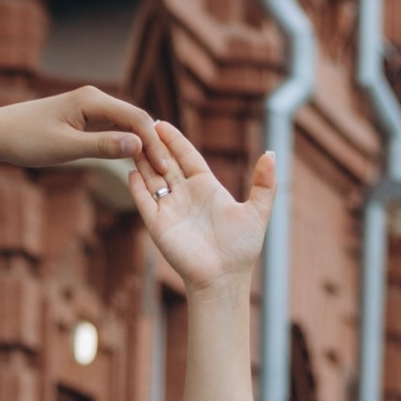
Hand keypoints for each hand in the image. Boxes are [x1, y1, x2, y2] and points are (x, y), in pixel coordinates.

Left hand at [0, 87, 150, 180]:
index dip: (154, 144)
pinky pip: (113, 127)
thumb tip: (138, 145)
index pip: (137, 118)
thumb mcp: (65, 148)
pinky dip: (126, 142)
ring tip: (156, 169)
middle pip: (136, 119)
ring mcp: (89, 106)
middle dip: (153, 144)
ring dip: (142, 144)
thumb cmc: (26, 139)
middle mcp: (94, 97)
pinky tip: (134, 159)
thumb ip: (102, 146)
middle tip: (166, 173)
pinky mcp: (82, 116)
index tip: (164, 169)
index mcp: (92, 100)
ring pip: (126, 123)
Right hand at [126, 119, 275, 297]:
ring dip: (142, 160)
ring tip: (131, 141)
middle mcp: (185, 195)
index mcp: (207, 187)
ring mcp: (170, 209)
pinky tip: (129, 171)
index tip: (162, 123)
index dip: (174, 140)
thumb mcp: (258, 211)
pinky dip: (135, 187)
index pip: (187, 156)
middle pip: (166, 163)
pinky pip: (143, 202)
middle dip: (154, 145)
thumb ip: (265, 183)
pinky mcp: (157, 225)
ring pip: (151, 178)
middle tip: (141, 123)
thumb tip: (271, 153)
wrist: (224, 278)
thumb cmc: (242, 248)